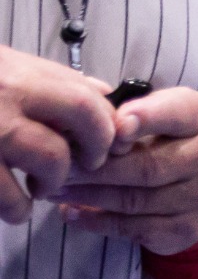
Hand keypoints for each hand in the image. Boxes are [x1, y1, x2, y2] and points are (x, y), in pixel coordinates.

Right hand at [0, 47, 115, 220]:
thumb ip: (45, 78)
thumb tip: (100, 90)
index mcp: (13, 69)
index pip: (86, 94)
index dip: (107, 124)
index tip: (107, 142)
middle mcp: (2, 93)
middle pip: (81, 119)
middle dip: (93, 151)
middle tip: (81, 165)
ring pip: (51, 161)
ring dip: (51, 183)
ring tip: (38, 188)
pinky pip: (11, 199)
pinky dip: (16, 209)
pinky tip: (12, 205)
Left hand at [54, 87, 197, 253]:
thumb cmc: (165, 135)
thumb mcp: (156, 107)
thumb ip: (126, 107)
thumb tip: (79, 124)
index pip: (175, 114)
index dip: (143, 119)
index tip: (112, 126)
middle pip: (146, 166)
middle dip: (95, 167)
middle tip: (58, 165)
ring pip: (135, 200)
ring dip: (89, 195)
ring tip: (55, 189)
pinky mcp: (187, 229)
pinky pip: (135, 228)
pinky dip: (98, 221)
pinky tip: (71, 213)